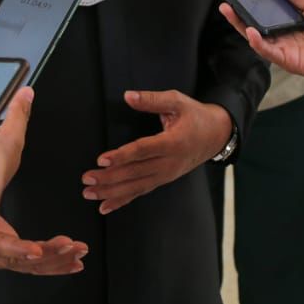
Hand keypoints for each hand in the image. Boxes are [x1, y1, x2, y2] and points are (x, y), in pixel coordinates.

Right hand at [0, 214, 86, 274]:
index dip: (18, 250)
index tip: (36, 251)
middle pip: (23, 261)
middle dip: (50, 253)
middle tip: (71, 245)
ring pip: (32, 266)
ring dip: (58, 259)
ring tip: (79, 250)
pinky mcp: (7, 256)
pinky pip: (34, 265)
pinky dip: (53, 260)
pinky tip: (72, 260)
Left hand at [82, 91, 231, 214]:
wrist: (216, 136)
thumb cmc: (195, 116)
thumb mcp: (178, 101)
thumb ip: (152, 99)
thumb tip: (128, 96)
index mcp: (173, 143)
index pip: (143, 151)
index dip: (122, 156)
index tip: (102, 159)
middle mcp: (169, 163)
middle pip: (136, 172)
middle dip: (110, 177)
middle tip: (87, 178)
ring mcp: (166, 175)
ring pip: (136, 186)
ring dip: (111, 192)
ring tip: (89, 193)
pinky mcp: (163, 179)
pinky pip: (141, 192)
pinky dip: (122, 201)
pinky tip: (105, 206)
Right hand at [219, 0, 303, 87]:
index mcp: (285, 22)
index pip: (262, 12)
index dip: (249, 3)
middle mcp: (280, 36)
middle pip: (253, 25)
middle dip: (236, 14)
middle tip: (224, 2)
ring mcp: (282, 48)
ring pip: (256, 38)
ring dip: (241, 26)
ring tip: (230, 12)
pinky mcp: (288, 60)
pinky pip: (268, 51)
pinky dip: (258, 42)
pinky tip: (251, 32)